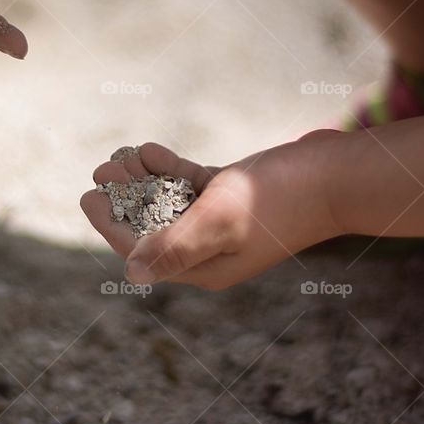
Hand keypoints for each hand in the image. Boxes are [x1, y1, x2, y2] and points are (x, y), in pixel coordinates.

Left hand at [80, 135, 342, 289]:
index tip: (89, 195)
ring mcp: (220, 220)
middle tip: (102, 169)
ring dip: (143, 178)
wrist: (334, 176)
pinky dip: (170, 168)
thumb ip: (175, 246)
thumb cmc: (279, 199)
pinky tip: (154, 150)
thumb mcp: (220, 220)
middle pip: (151, 224)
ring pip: (167, 200)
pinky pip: (189, 183)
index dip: (110, 224)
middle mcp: (208, 248)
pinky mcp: (231, 195)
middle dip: (124, 197)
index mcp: (203, 266)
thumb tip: (130, 273)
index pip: (143, 251)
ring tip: (121, 156)